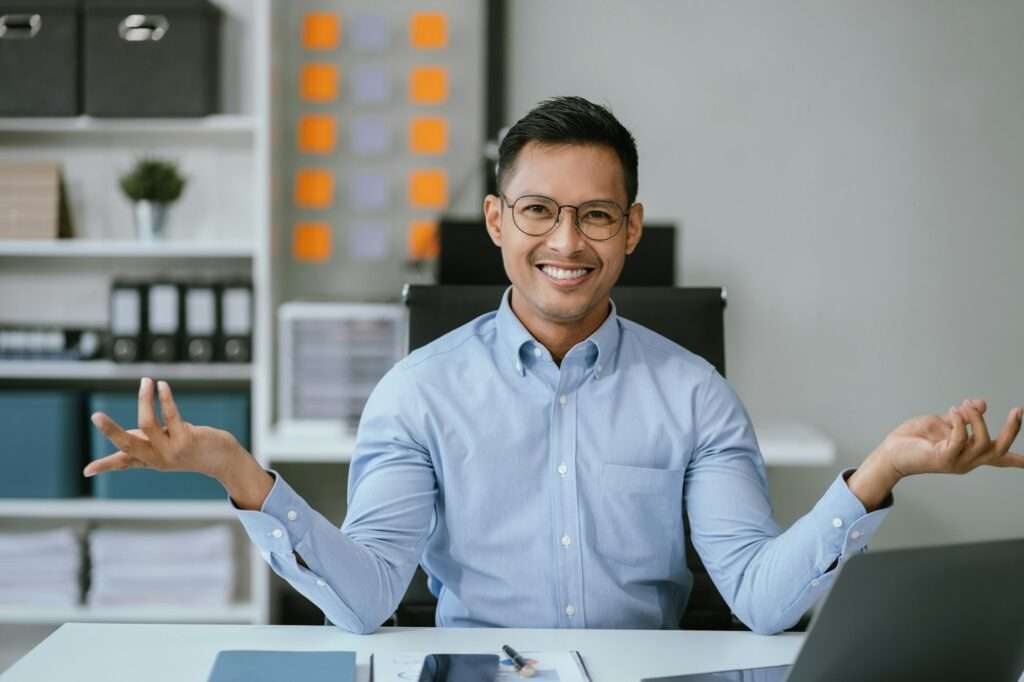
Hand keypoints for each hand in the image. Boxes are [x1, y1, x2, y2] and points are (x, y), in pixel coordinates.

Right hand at [84, 377, 242, 480]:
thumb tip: (123, 447)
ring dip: (144, 399)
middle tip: (95, 416)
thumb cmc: (193, 450)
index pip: (123, 463)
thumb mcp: (167, 449)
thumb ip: (146, 445)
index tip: (86, 471)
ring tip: (145, 382)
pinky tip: (161, 386)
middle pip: (127, 444)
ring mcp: (172, 451)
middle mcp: (157, 458)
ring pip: (147, 424)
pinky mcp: (187, 440)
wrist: (223, 459)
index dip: (104, 465)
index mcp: (149, 460)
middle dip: (110, 430)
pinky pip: (171, 415)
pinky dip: (164, 398)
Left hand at [848, 399, 1022, 510]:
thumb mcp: (943, 423)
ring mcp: (957, 461)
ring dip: (975, 418)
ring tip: (963, 406)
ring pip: (982, 441)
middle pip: (999, 450)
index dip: (1018, 459)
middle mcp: (967, 461)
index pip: (999, 458)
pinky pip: (960, 438)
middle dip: (1012, 430)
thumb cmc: (914, 440)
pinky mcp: (943, 458)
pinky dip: (960, 421)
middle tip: (1018, 410)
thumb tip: (981, 403)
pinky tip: (953, 411)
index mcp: (969, 453)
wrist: (890, 453)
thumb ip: (963, 416)